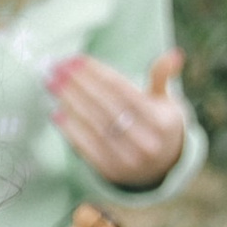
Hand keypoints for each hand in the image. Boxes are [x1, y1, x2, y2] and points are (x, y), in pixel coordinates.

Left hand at [48, 46, 186, 189]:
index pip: (123, 91)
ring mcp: (129, 160)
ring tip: (51, 84)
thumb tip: (174, 54)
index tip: (75, 59)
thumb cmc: (159, 124)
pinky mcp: (112, 172)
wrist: (163, 167)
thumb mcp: (166, 101)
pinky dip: (71, 130)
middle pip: (105, 107)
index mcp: (161, 121)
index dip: (97, 74)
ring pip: (94, 126)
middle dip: (78, 84)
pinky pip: (87, 148)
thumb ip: (163, 76)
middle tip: (56, 67)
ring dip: (70, 102)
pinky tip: (56, 112)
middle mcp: (146, 142)